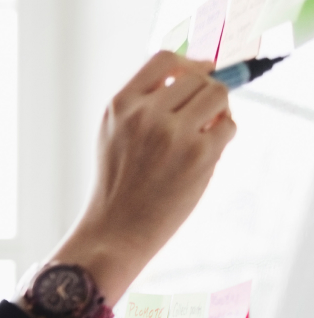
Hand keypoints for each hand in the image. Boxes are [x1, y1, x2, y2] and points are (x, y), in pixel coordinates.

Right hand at [32, 51, 236, 317]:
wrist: (116, 231)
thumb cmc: (120, 185)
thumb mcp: (115, 135)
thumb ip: (145, 104)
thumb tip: (198, 75)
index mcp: (120, 106)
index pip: (164, 60)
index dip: (188, 63)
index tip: (199, 74)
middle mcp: (144, 114)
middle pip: (197, 77)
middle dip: (204, 95)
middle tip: (196, 122)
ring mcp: (171, 133)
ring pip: (217, 95)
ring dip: (217, 112)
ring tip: (201, 136)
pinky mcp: (197, 153)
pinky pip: (228, 126)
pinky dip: (222, 137)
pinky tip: (203, 156)